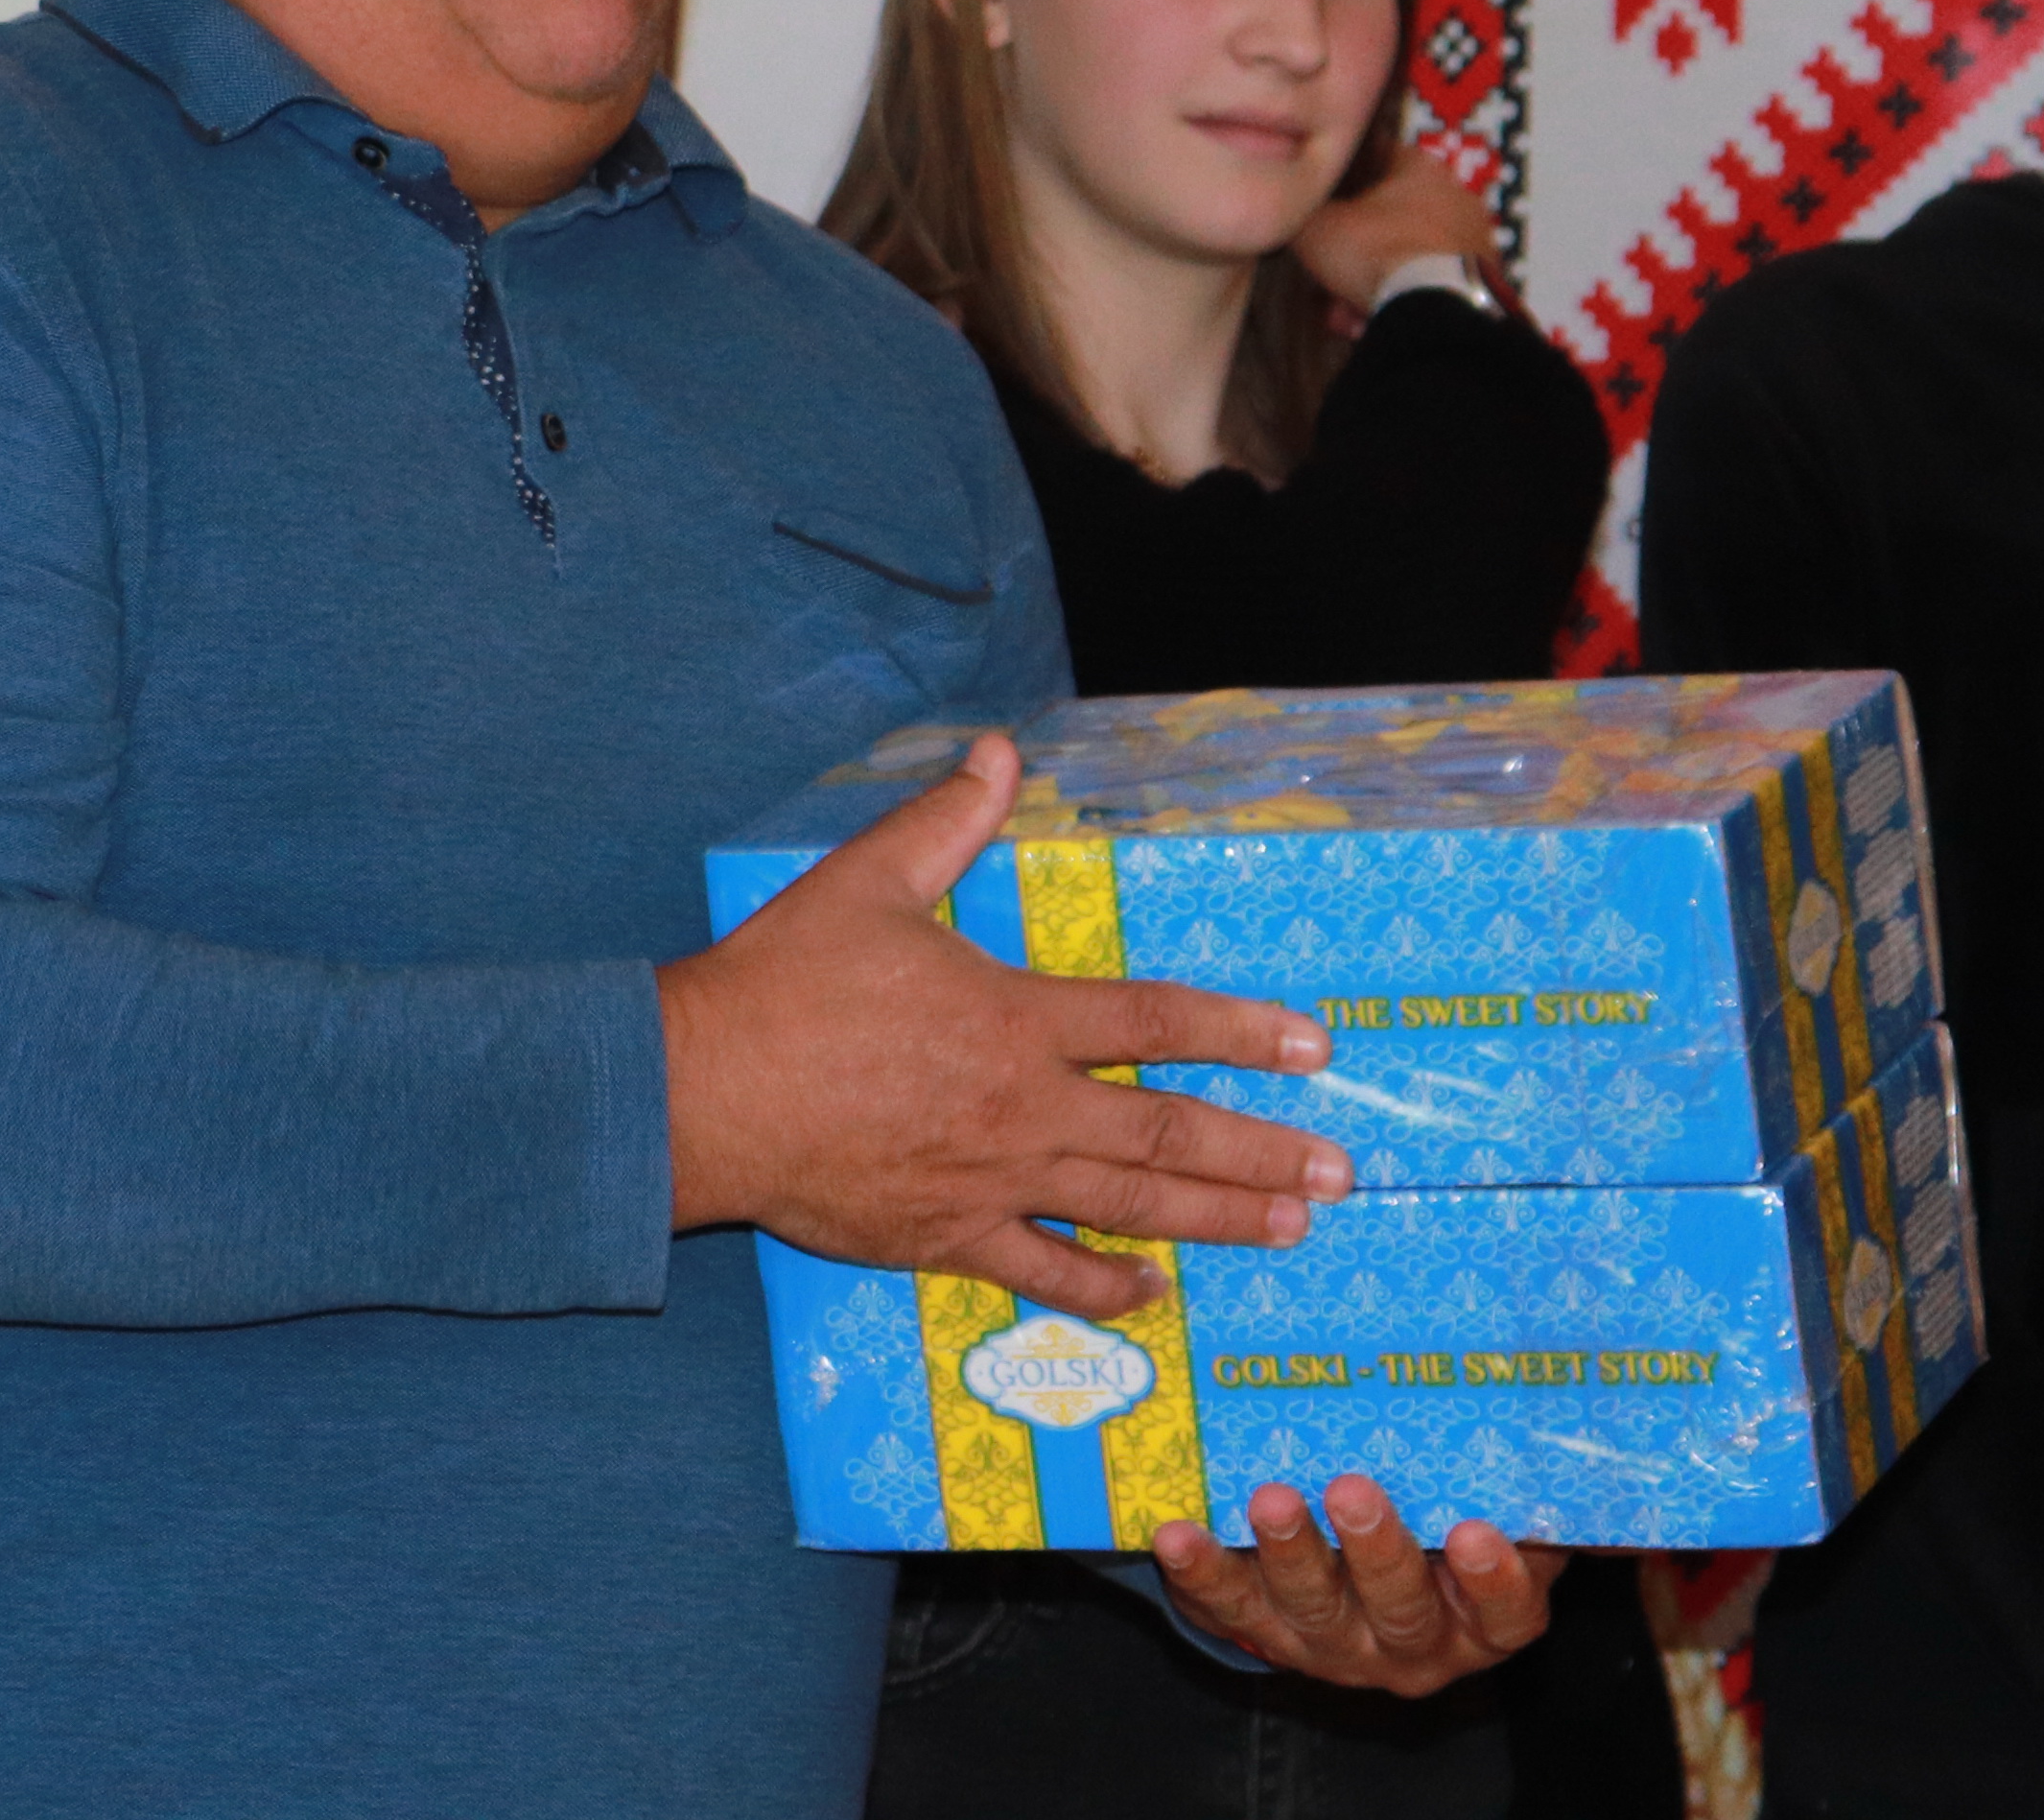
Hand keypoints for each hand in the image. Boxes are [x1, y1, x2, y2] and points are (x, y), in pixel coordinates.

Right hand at [655, 733, 1349, 1320]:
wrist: (707, 1091)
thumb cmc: (783, 983)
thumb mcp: (867, 881)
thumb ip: (947, 821)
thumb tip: (1003, 751)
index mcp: (1014, 1016)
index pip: (1155, 1020)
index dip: (1241, 1030)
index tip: (1311, 1047)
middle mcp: (1024, 1105)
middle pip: (1168, 1131)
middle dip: (1262, 1152)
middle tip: (1336, 1172)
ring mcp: (993, 1181)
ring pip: (1131, 1206)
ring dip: (1218, 1217)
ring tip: (1288, 1227)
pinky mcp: (948, 1237)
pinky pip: (1047, 1274)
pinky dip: (1107, 1287)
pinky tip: (1155, 1293)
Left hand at [1151, 1476, 1564, 1691]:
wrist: (1350, 1578)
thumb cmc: (1436, 1522)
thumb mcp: (1486, 1507)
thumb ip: (1520, 1474)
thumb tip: (1565, 1400)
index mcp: (1479, 1616)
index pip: (1507, 1614)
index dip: (1495, 1582)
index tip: (1476, 1533)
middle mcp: (1412, 1641)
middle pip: (1402, 1611)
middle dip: (1376, 1553)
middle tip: (1353, 1490)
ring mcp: (1333, 1644)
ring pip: (1314, 1609)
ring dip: (1290, 1553)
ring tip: (1270, 1497)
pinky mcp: (1261, 1630)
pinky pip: (1227, 1606)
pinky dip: (1202, 1570)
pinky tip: (1177, 1533)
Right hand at [1291, 149, 1503, 318]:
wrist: (1436, 308)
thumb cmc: (1375, 249)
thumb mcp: (1316, 226)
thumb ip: (1304, 212)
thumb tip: (1296, 210)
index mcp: (1421, 166)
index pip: (1376, 158)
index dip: (1343, 185)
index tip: (1322, 211)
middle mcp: (1457, 194)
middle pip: (1391, 217)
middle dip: (1358, 251)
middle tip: (1330, 278)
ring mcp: (1476, 238)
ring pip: (1410, 256)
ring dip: (1378, 281)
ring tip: (1347, 314)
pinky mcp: (1485, 280)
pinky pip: (1432, 286)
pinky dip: (1406, 301)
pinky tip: (1377, 324)